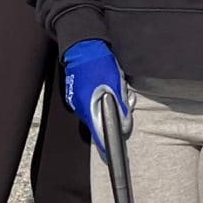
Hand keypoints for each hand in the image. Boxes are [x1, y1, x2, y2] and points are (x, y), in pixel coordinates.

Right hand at [61, 39, 128, 156]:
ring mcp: (76, 101)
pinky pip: (91, 104)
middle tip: (125, 103)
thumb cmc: (99, 63)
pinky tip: (107, 86)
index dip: (107, 147)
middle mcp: (80, 107)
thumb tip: (124, 125)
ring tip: (118, 88)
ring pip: (95, 112)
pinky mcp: (76, 94)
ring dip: (107, 106)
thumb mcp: (116, 83)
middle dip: (112, 118)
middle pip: (98, 123)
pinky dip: (100, 100)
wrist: (82, 45)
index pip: (98, 134)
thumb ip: (120, 105)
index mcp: (89, 106)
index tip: (112, 156)